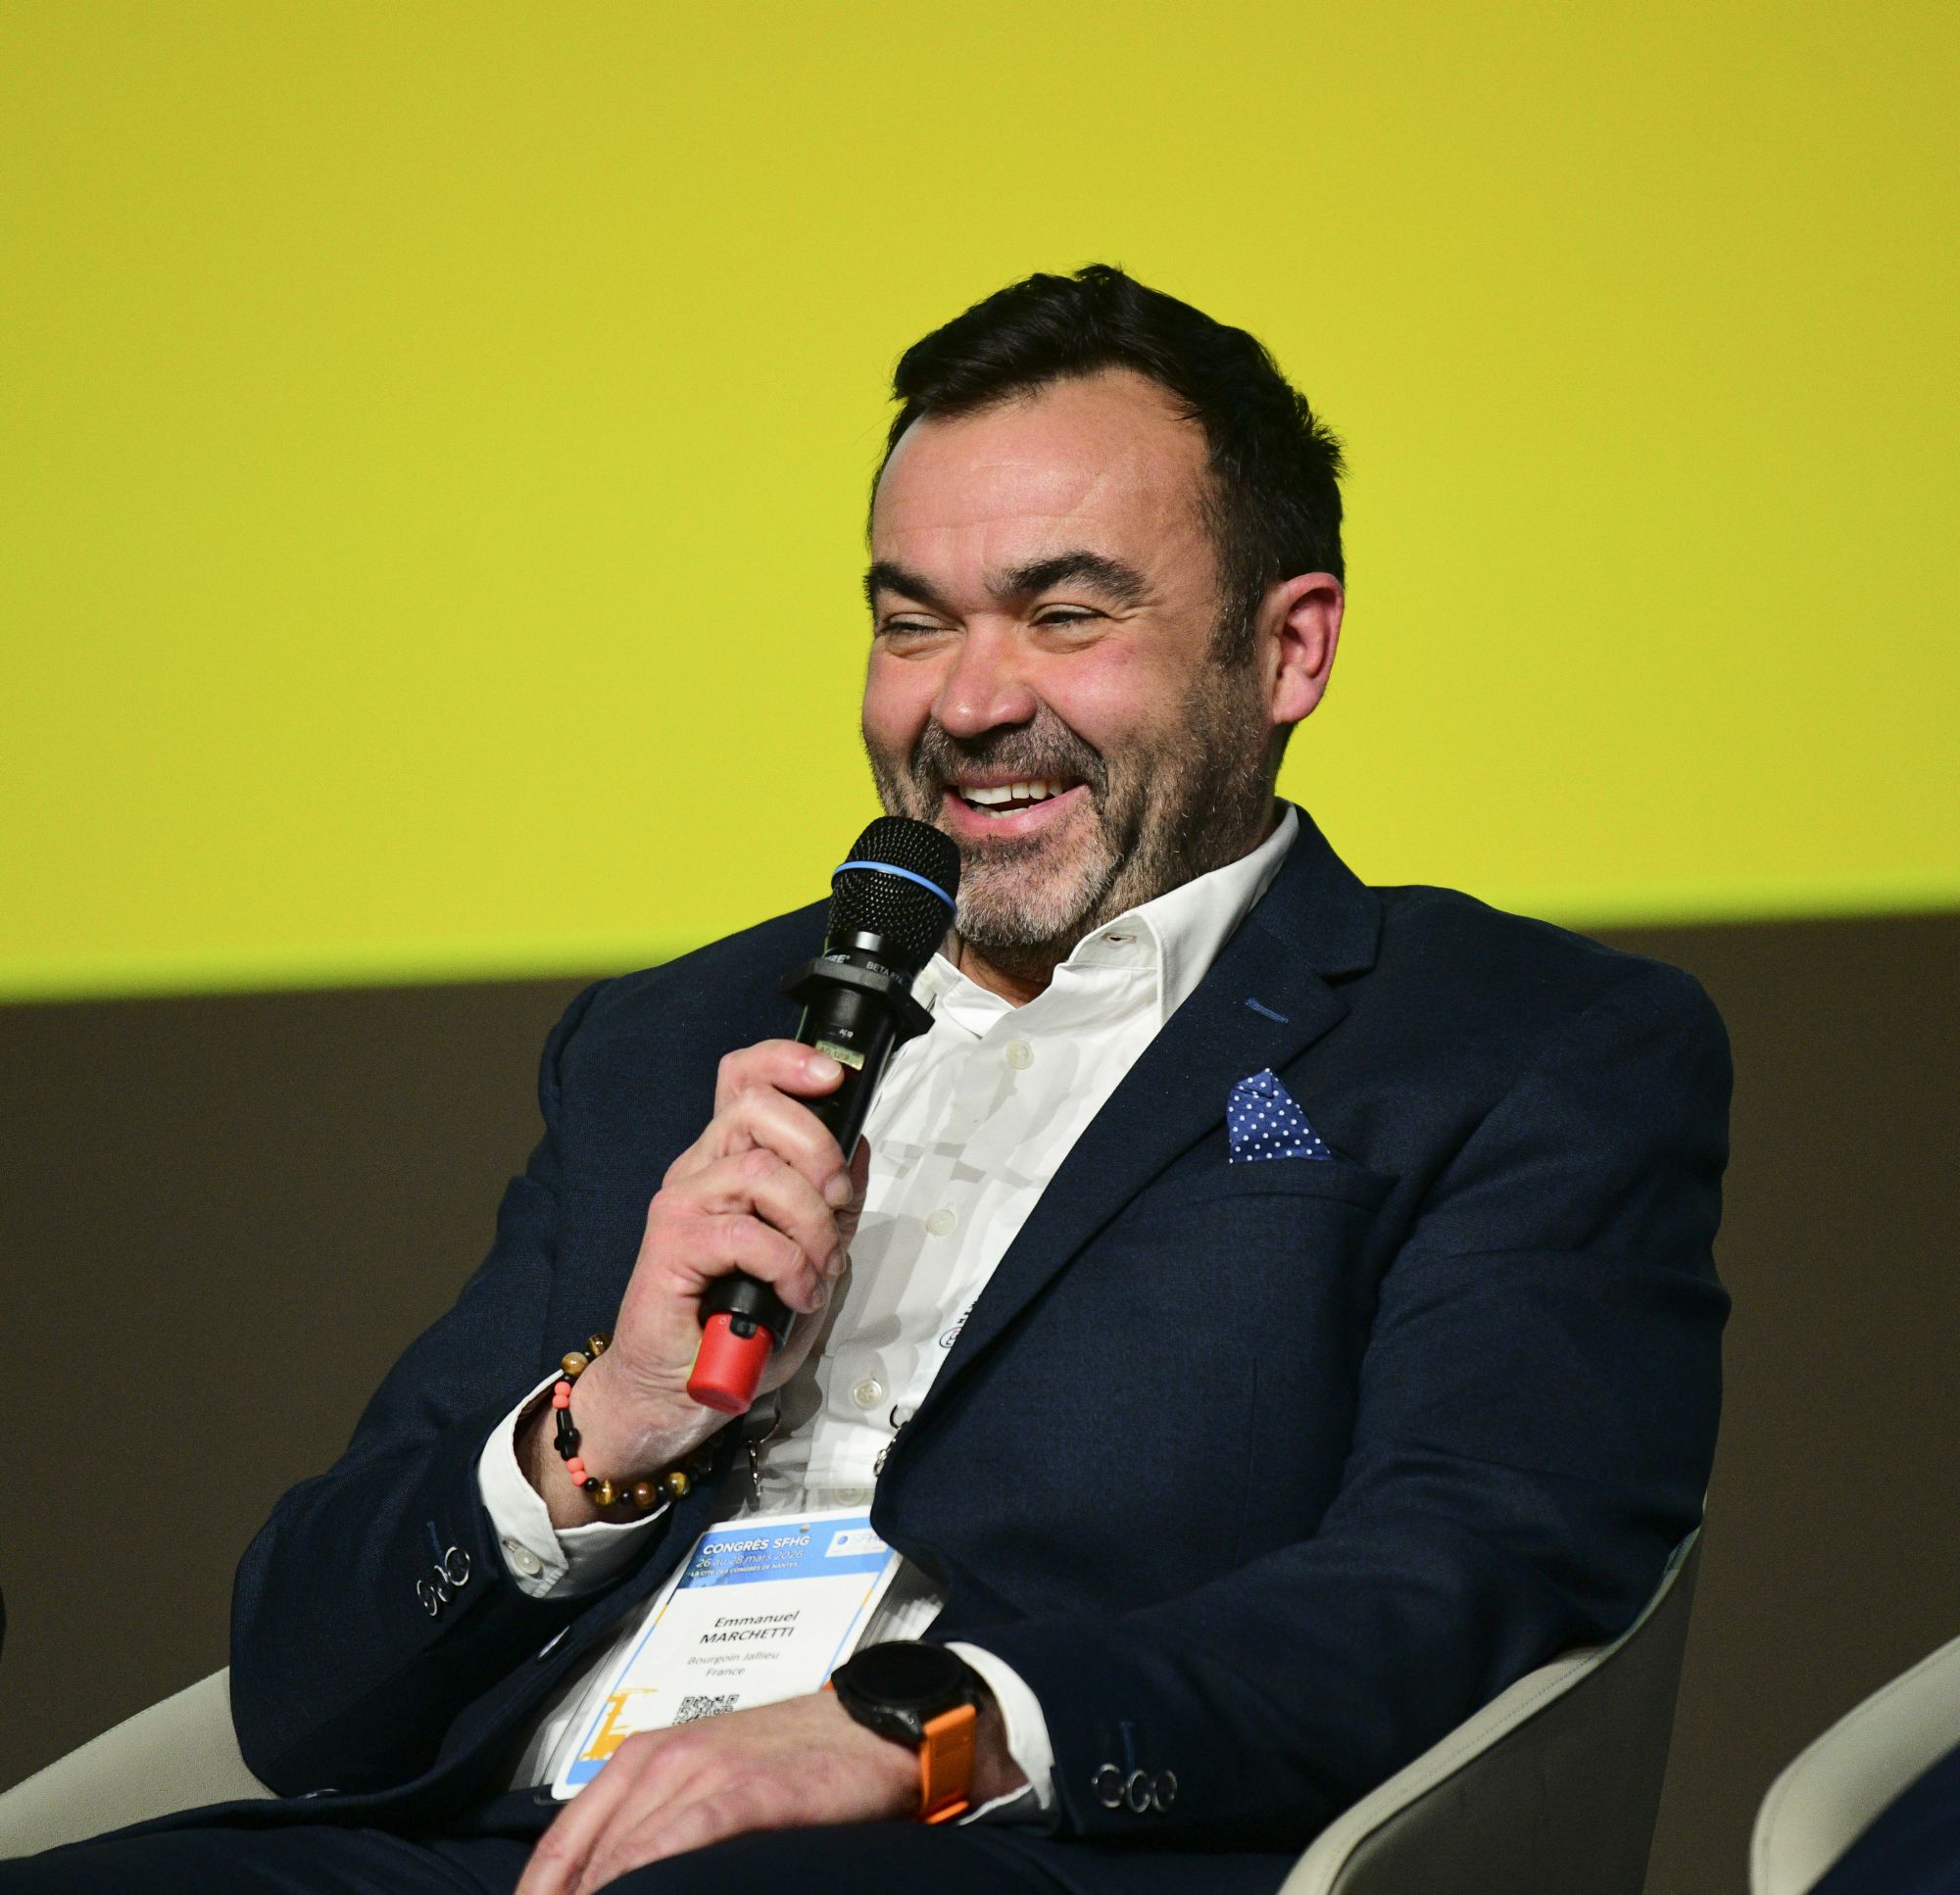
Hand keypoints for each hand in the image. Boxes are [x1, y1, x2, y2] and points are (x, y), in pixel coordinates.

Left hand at [512, 1692, 916, 1894]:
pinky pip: (680, 1844)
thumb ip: (654, 1824)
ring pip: (625, 1857)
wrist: (873, 1727)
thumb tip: (606, 1885)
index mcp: (645, 1757)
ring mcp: (705, 1773)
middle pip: (585, 1859)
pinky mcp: (749, 1793)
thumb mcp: (707, 1779)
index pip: (561, 1844)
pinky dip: (651, 1881)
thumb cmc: (793, 1759)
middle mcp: (665, 1759)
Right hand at [521, 1041, 869, 1522]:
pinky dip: (788, 1265)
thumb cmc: (737, 1328)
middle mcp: (700, 1171)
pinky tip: (794, 1294)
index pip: (745, 1078)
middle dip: (818, 1150)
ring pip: (762, 1172)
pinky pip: (746, 1233)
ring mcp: (681, 1205)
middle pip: (757, 1108)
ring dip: (811, 1224)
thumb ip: (833, 1206)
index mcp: (730, 1162)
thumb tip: (859, 1151)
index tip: (835, 1076)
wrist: (677, 1392)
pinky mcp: (672, 1247)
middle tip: (836, 1203)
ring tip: (817, 1271)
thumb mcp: (810, 1260)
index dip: (788, 1061)